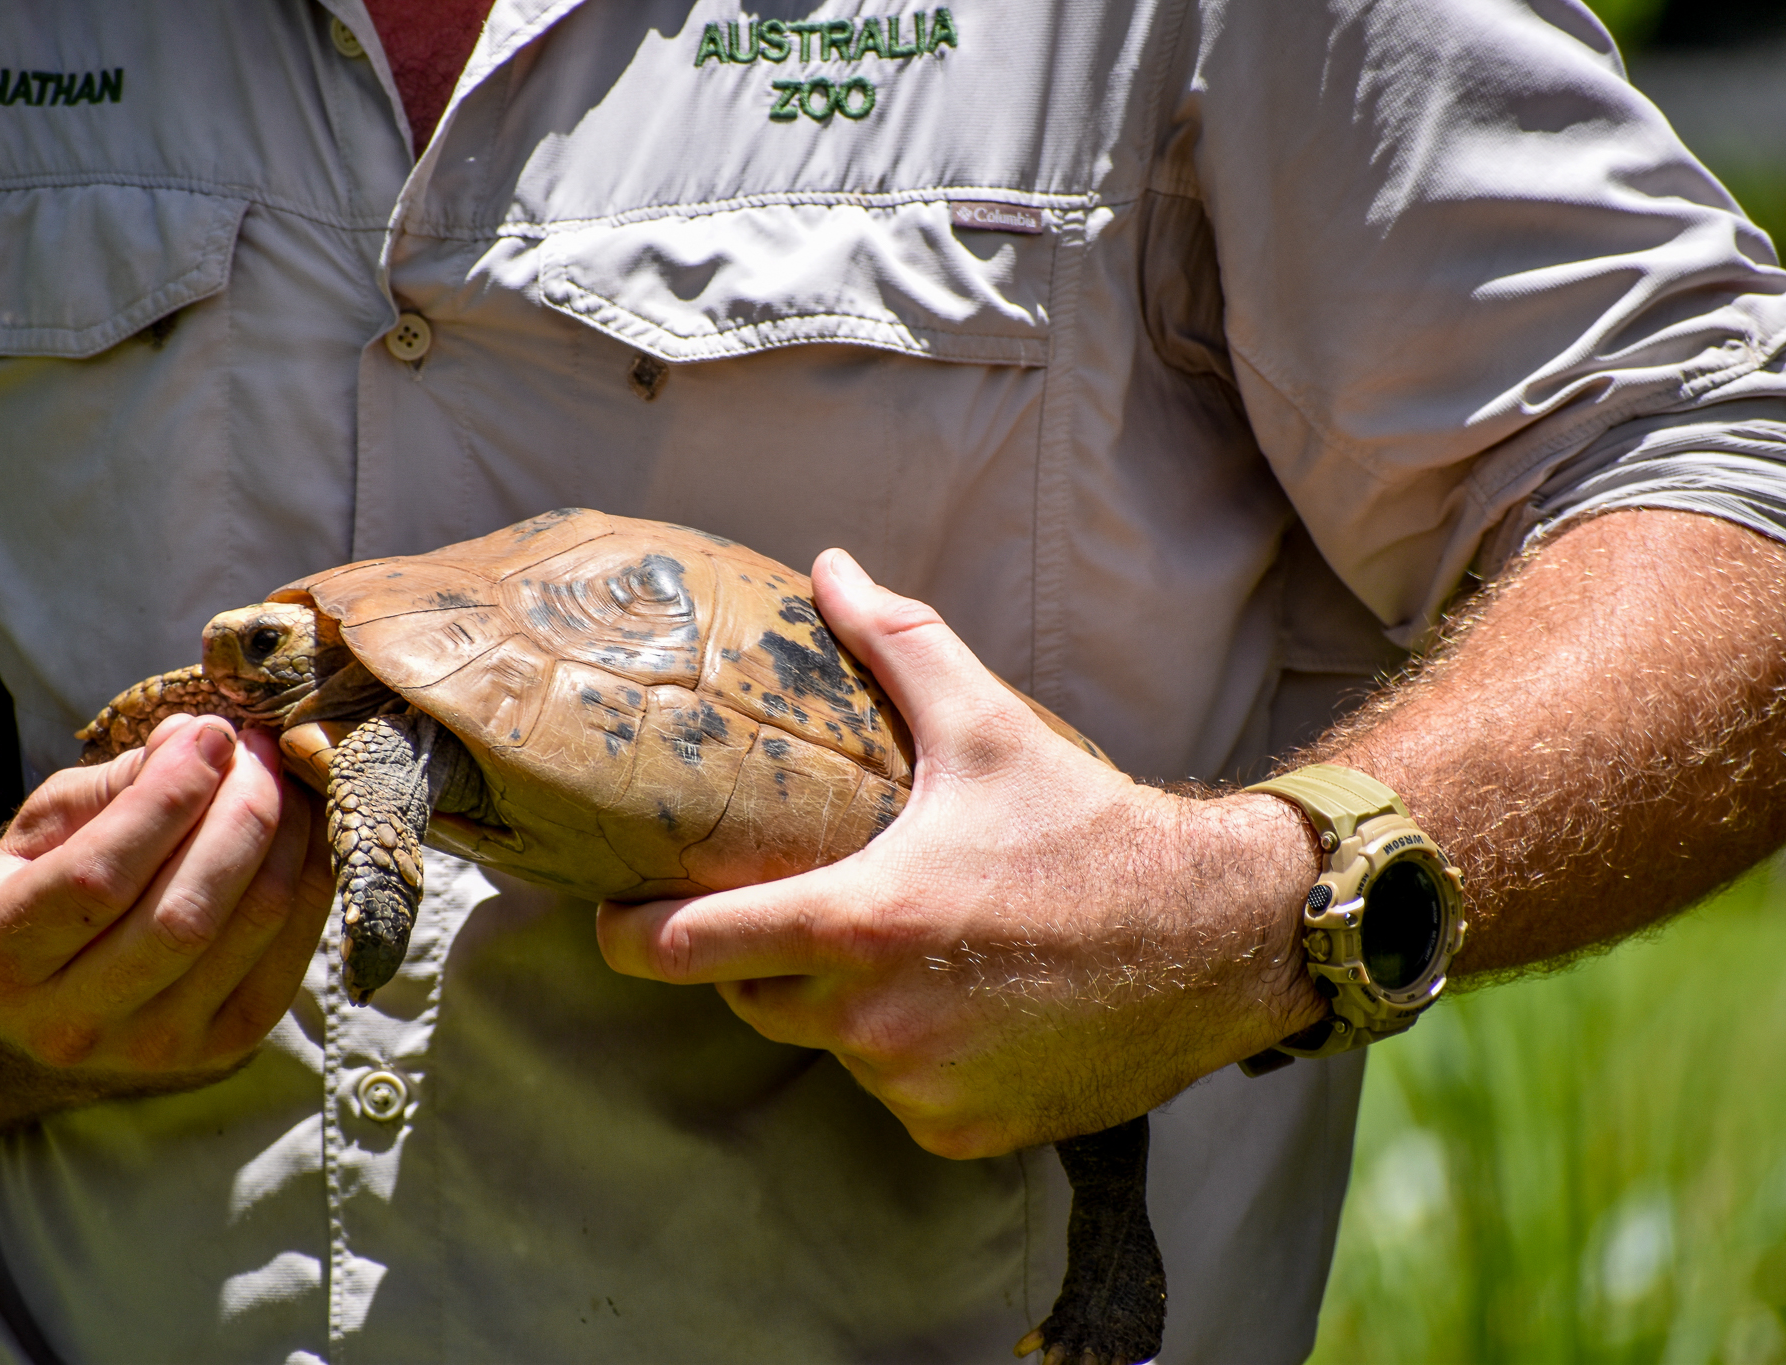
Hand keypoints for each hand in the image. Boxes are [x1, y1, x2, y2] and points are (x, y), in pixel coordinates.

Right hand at [0, 713, 330, 1081]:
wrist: (62, 985)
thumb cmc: (48, 883)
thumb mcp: (49, 825)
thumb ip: (119, 782)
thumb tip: (196, 738)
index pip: (98, 877)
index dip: (167, 798)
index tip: (210, 734)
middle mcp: (70, 1024)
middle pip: (186, 913)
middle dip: (240, 813)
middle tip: (260, 749)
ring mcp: (154, 1048)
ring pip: (249, 927)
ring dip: (286, 836)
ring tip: (284, 777)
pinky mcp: (225, 1047)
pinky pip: (292, 952)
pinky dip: (312, 877)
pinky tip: (306, 829)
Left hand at [598, 550, 1323, 1158]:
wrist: (1216, 938)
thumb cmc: (1089, 826)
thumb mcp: (987, 727)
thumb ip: (895, 646)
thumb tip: (829, 567)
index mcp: (859, 921)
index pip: (687, 948)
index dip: (632, 937)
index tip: (610, 921)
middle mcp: (874, 1020)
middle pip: (754, 996)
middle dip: (765, 954)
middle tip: (820, 904)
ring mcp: (918, 1087)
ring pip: (829, 1048)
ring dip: (847, 1007)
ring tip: (918, 948)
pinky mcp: (963, 1133)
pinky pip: (897, 1097)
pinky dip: (912, 1061)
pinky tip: (967, 1007)